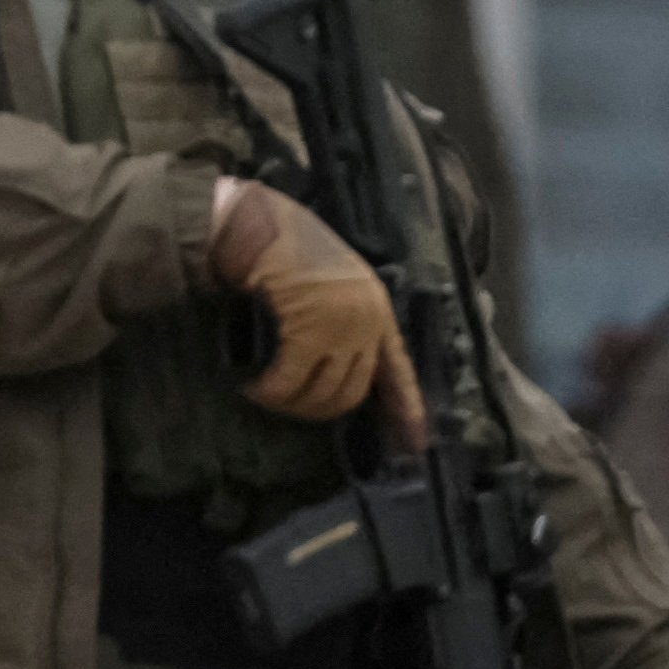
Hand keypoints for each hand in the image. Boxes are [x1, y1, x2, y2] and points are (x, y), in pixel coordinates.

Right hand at [210, 179, 426, 450]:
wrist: (261, 225)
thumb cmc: (288, 246)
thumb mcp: (330, 282)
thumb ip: (339, 316)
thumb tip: (325, 363)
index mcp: (378, 309)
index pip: (398, 369)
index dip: (405, 408)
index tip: (414, 443)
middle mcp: (368, 321)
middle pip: (352, 391)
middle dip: (317, 409)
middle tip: (286, 405)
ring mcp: (341, 329)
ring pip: (322, 393)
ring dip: (290, 402)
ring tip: (264, 393)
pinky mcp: (310, 334)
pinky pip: (289, 382)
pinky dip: (270, 391)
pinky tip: (253, 387)